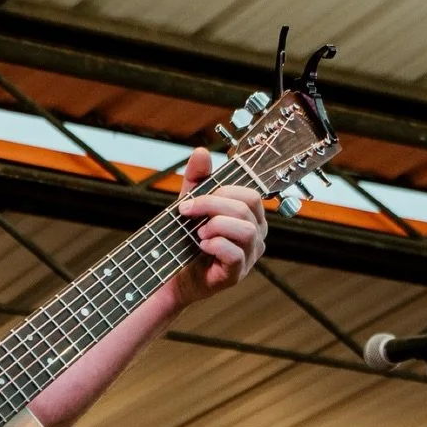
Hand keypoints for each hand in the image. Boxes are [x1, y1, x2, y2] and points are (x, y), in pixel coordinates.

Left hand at [170, 145, 267, 306]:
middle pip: (246, 208)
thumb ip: (196, 179)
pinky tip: (200, 246)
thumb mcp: (189, 204)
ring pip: (246, 230)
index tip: (190, 200)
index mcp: (250, 216)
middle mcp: (256, 235)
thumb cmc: (184, 240)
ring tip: (198, 232)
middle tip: (187, 212)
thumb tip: (202, 151)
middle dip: (212, 204)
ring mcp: (249, 256)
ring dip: (216, 226)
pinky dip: (214, 245)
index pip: (249, 195)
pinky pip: (236, 254)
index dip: (220, 192)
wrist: (170, 275)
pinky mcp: (237, 274)